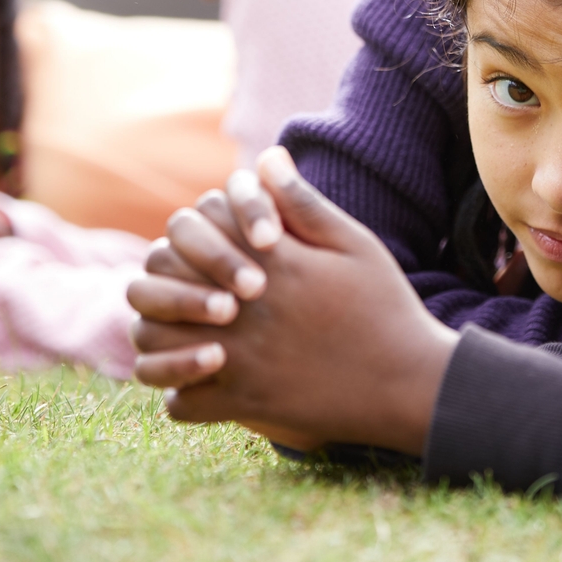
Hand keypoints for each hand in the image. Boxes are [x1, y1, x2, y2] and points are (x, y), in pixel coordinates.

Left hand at [127, 147, 457, 454]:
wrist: (408, 382)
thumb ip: (303, 202)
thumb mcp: (352, 244)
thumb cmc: (384, 306)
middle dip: (168, 274)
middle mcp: (243, 308)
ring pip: (152, 342)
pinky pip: (179, 405)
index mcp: (268, 262)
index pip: (196, 223)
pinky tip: (207, 380)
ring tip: (186, 329)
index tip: (225, 241)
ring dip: (160, 332)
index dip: (201, 227)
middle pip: (158, 278)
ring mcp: (238, 359)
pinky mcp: (243, 404)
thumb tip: (266, 157)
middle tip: (194, 284)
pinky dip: (182, 393)